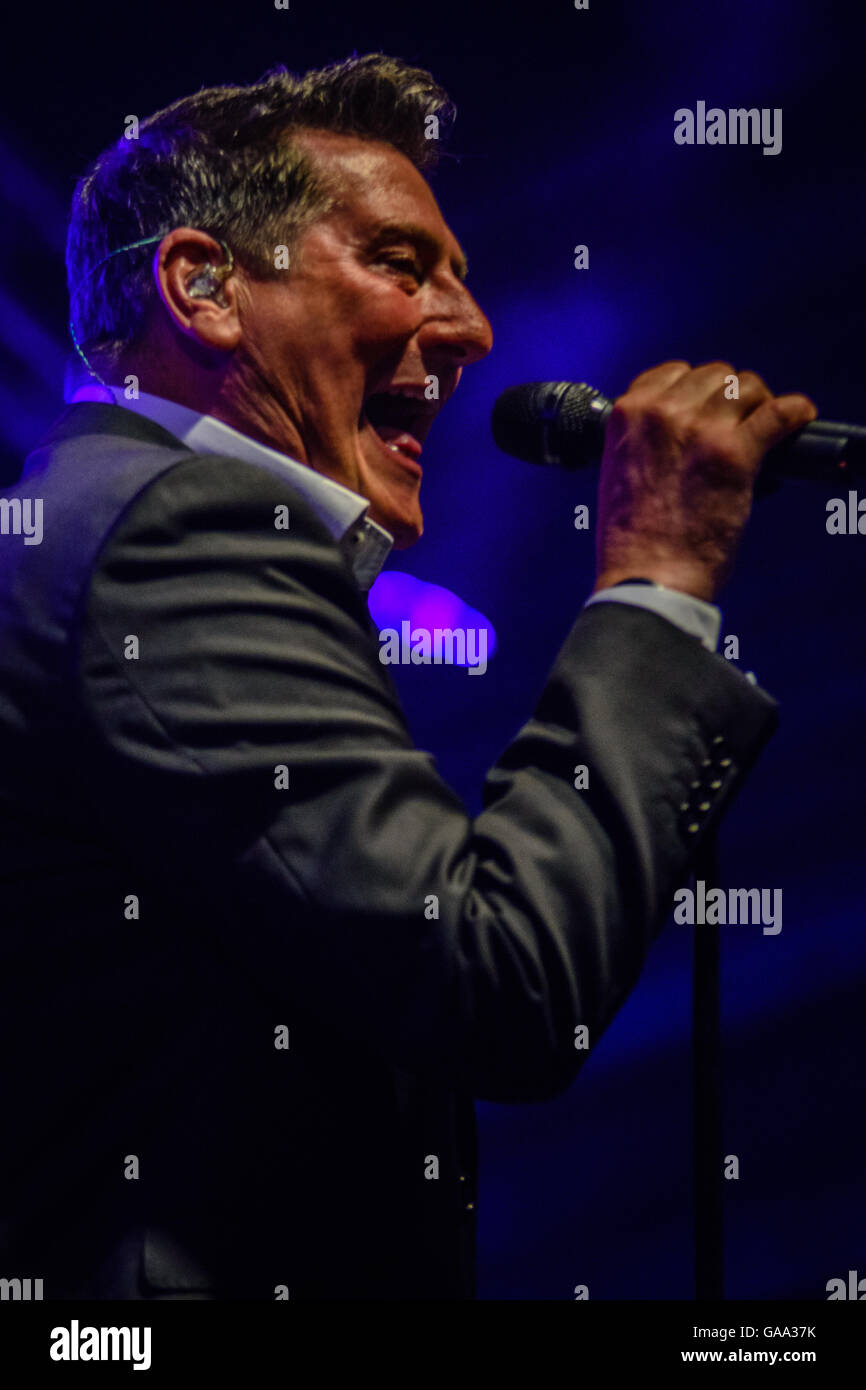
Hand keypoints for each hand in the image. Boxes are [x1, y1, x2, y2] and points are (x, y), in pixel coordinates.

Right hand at [594, 360, 816, 600]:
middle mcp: (662, 413)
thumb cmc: (633, 540)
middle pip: (715, 376)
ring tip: (761, 430)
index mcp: (627, 415)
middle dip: (730, 398)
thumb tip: (688, 426)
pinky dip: (794, 413)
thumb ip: (644, 439)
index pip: (673, 373)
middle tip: (738, 426)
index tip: (708, 409)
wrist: (647, 578)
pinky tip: (800, 418)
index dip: (696, 391)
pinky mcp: (735, 454)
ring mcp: (700, 430)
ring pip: (747, 387)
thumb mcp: (618, 471)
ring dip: (758, 405)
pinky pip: (778, 413)